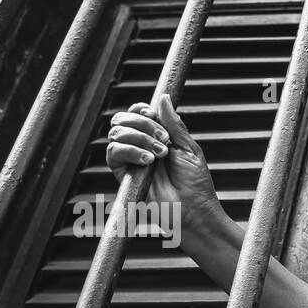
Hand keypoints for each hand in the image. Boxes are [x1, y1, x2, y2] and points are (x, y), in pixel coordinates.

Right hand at [105, 92, 227, 235]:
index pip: (137, 112)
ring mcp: (130, 159)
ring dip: (140, 138)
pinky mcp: (122, 174)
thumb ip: (174, 124)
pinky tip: (148, 160)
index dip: (142, 109)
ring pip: (116, 132)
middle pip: (122, 118)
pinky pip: (113, 152)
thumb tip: (163, 97)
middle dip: (143, 123)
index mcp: (156, 137)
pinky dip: (130, 150)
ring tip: (159, 154)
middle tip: (164, 141)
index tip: (155, 116)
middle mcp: (140, 145)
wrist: (192, 210)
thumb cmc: (195, 183)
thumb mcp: (189, 148)